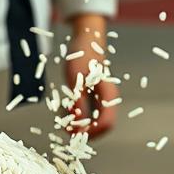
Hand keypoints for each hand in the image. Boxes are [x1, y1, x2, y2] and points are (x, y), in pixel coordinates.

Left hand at [63, 16, 116, 138]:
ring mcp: (101, 99)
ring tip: (64, 121)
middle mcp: (107, 99)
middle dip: (85, 132)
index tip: (75, 133)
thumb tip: (76, 123)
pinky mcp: (93, 96)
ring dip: (79, 125)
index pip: (107, 123)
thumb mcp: (76, 79)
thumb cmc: (82, 56)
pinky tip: (65, 111)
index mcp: (108, 95)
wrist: (86, 40)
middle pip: (102, 126)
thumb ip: (77, 101)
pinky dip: (76, 116)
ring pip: (93, 121)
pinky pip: (87, 113)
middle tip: (67, 131)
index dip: (93, 132)